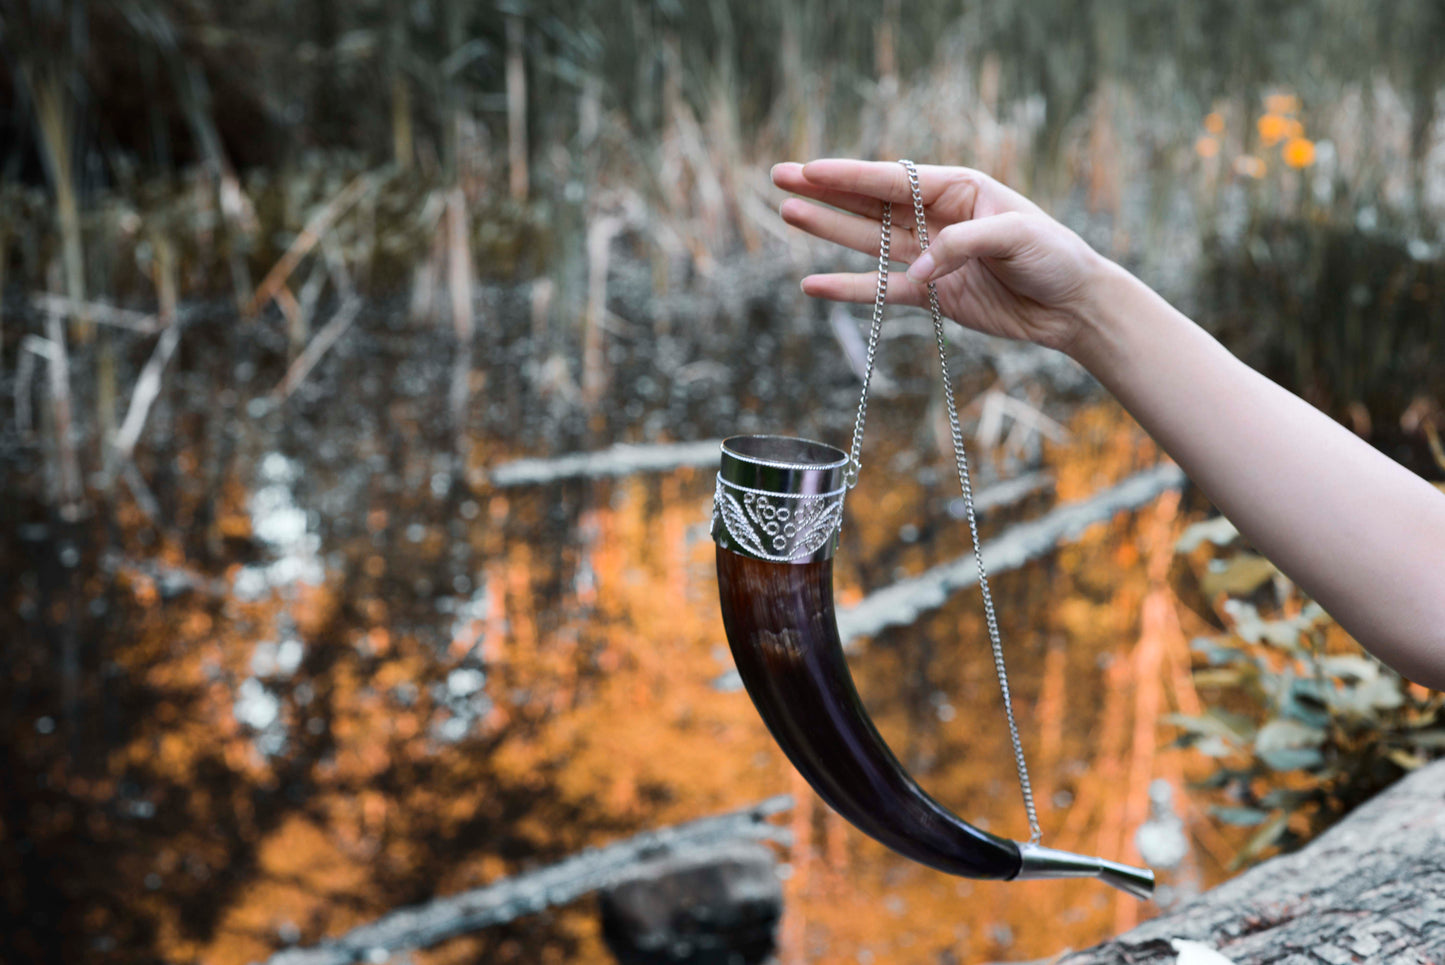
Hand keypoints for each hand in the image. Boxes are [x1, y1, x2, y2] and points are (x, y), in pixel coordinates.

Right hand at [773, 159, 1107, 354]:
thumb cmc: (1054, 257)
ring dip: (828, 228)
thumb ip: (962, 246)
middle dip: (825, 190)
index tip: (811, 169)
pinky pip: (881, 289)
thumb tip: (915, 273)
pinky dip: (848, 288)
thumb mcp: (1017, 236)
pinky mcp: (931, 294)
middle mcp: (936, 217)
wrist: (1071, 306)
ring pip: (867, 241)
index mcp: (958, 189)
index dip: (851, 175)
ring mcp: (929, 256)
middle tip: (781, 177)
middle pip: (869, 201)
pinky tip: (812, 284)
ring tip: (787, 213)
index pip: (894, 179)